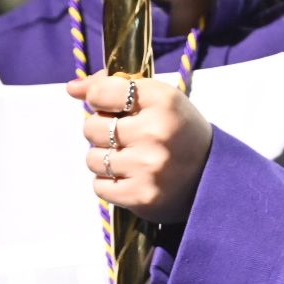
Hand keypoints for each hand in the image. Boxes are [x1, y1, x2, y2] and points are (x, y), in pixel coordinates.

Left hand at [68, 72, 213, 224]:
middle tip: (124, 136)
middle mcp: (155, 132)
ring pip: (93, 158)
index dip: (98, 98)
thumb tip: (72, 88)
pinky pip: (99, 185)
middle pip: (92, 127)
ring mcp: (147, 167)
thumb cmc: (178, 130)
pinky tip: (130, 176)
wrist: (211, 176)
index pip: (101, 92)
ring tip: (128, 157)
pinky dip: (109, 182)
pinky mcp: (141, 196)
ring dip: (104, 158)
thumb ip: (113, 86)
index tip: (108, 105)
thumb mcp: (158, 98)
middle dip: (101, 131)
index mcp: (163, 100)